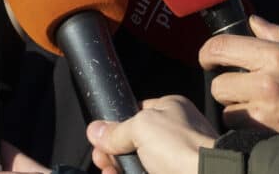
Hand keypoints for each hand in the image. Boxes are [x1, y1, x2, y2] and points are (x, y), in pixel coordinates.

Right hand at [87, 96, 216, 173]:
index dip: (115, 126)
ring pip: (137, 162)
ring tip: (109, 171)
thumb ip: (116, 130)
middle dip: (112, 151)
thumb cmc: (182, 147)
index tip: (100, 138)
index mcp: (171, 109)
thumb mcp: (141, 126)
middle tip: (101, 159)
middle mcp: (174, 133)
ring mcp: (174, 159)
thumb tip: (95, 131)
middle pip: (133, 142)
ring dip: (117, 167)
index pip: (136, 113)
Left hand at [199, 15, 278, 134]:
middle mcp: (265, 82)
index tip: (209, 59)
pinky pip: (237, 128)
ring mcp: (263, 111)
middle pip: (217, 84)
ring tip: (259, 106)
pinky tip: (264, 121)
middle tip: (243, 87)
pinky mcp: (264, 133)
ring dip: (236, 109)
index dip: (207, 52)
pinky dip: (245, 126)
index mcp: (276, 56)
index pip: (220, 47)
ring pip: (226, 109)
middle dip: (227, 86)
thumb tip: (254, 22)